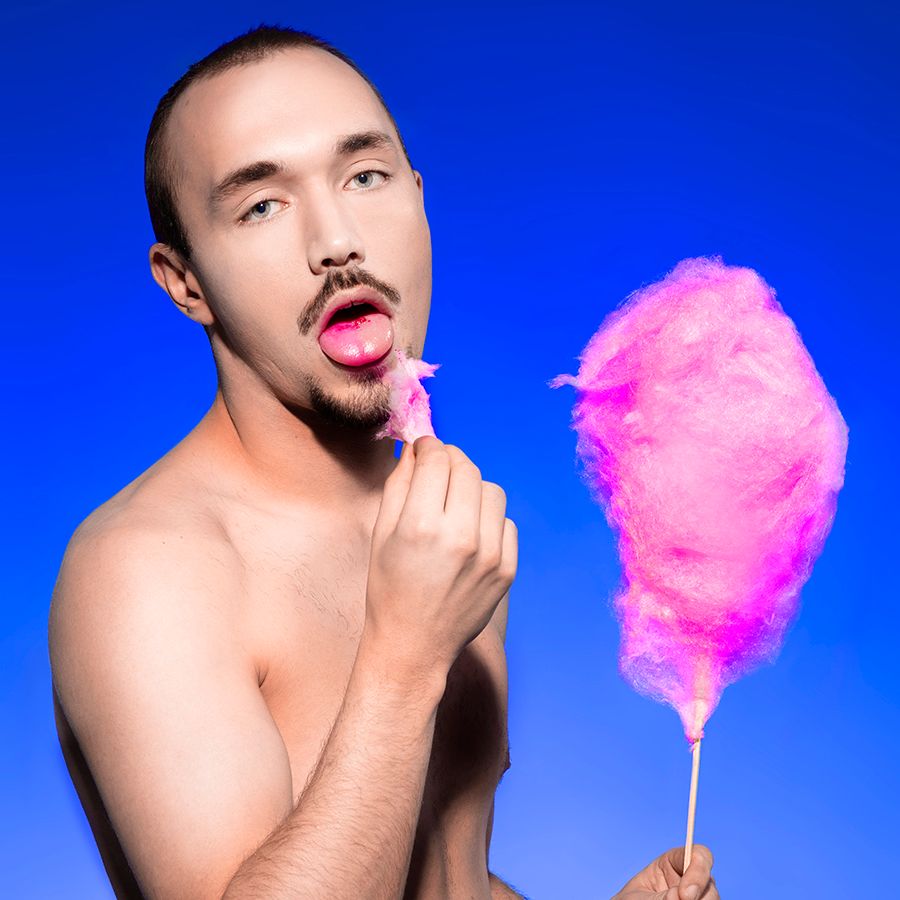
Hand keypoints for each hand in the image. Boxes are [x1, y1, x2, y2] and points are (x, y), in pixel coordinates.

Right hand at [364, 435, 517, 678]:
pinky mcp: (507, 570)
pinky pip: (506, 522)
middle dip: (451, 459)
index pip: (436, 459)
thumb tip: (416, 447)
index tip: (424, 447)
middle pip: (467, 469)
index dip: (428, 445)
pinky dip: (488, 519)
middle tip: (438, 467)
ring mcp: (489, 555)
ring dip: (472, 488)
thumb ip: (399, 484)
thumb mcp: (381, 533)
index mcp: (420, 526)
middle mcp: (460, 537)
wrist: (414, 645)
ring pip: (492, 491)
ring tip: (454, 503)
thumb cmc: (389, 587)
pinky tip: (469, 534)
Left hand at [611, 845, 717, 899]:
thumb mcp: (641, 896)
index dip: (698, 871)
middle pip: (710, 883)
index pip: (699, 855)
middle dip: (699, 896)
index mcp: (674, 861)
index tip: (685, 895)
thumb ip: (662, 896)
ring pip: (713, 899)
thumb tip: (682, 898)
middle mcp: (691, 878)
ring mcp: (698, 896)